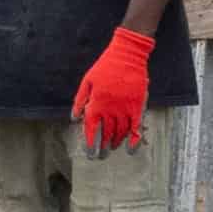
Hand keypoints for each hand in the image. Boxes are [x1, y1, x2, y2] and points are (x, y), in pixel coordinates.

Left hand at [72, 29, 153, 153]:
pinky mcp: (138, 106)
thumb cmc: (105, 67)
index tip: (89, 154)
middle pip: (106, 134)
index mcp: (97, 103)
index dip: (90, 143)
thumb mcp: (87, 81)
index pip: (91, 129)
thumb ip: (80, 101)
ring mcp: (125, 108)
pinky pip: (136, 128)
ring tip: (112, 148)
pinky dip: (134, 141)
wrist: (128, 55)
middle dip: (102, 147)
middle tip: (100, 156)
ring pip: (120, 133)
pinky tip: (130, 150)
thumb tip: (74, 119)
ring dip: (115, 143)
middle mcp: (111, 109)